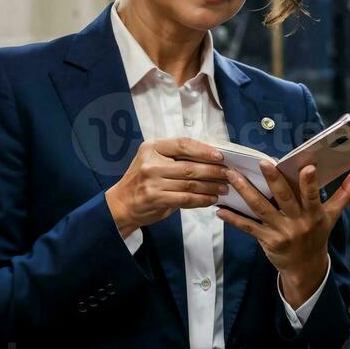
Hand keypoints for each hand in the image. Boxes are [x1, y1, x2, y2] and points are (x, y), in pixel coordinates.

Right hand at [106, 137, 230, 237]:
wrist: (121, 204)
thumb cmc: (142, 181)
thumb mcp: (152, 161)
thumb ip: (175, 158)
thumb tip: (209, 158)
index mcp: (152, 148)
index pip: (183, 144)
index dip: (204, 150)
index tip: (220, 156)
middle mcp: (151, 163)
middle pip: (189, 166)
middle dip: (213, 171)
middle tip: (229, 174)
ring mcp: (152, 182)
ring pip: (190, 184)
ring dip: (210, 186)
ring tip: (224, 187)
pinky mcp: (156, 198)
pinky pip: (185, 199)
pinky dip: (201, 199)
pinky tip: (212, 199)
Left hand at [219, 163, 349, 304]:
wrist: (305, 268)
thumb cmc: (318, 235)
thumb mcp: (333, 216)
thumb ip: (345, 192)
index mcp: (313, 215)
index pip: (312, 197)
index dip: (310, 183)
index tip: (307, 167)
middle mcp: (296, 223)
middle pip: (283, 198)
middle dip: (273, 180)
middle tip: (261, 162)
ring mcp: (279, 232)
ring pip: (260, 209)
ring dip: (244, 192)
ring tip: (232, 176)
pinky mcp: (265, 240)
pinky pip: (247, 227)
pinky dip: (233, 219)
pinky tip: (219, 209)